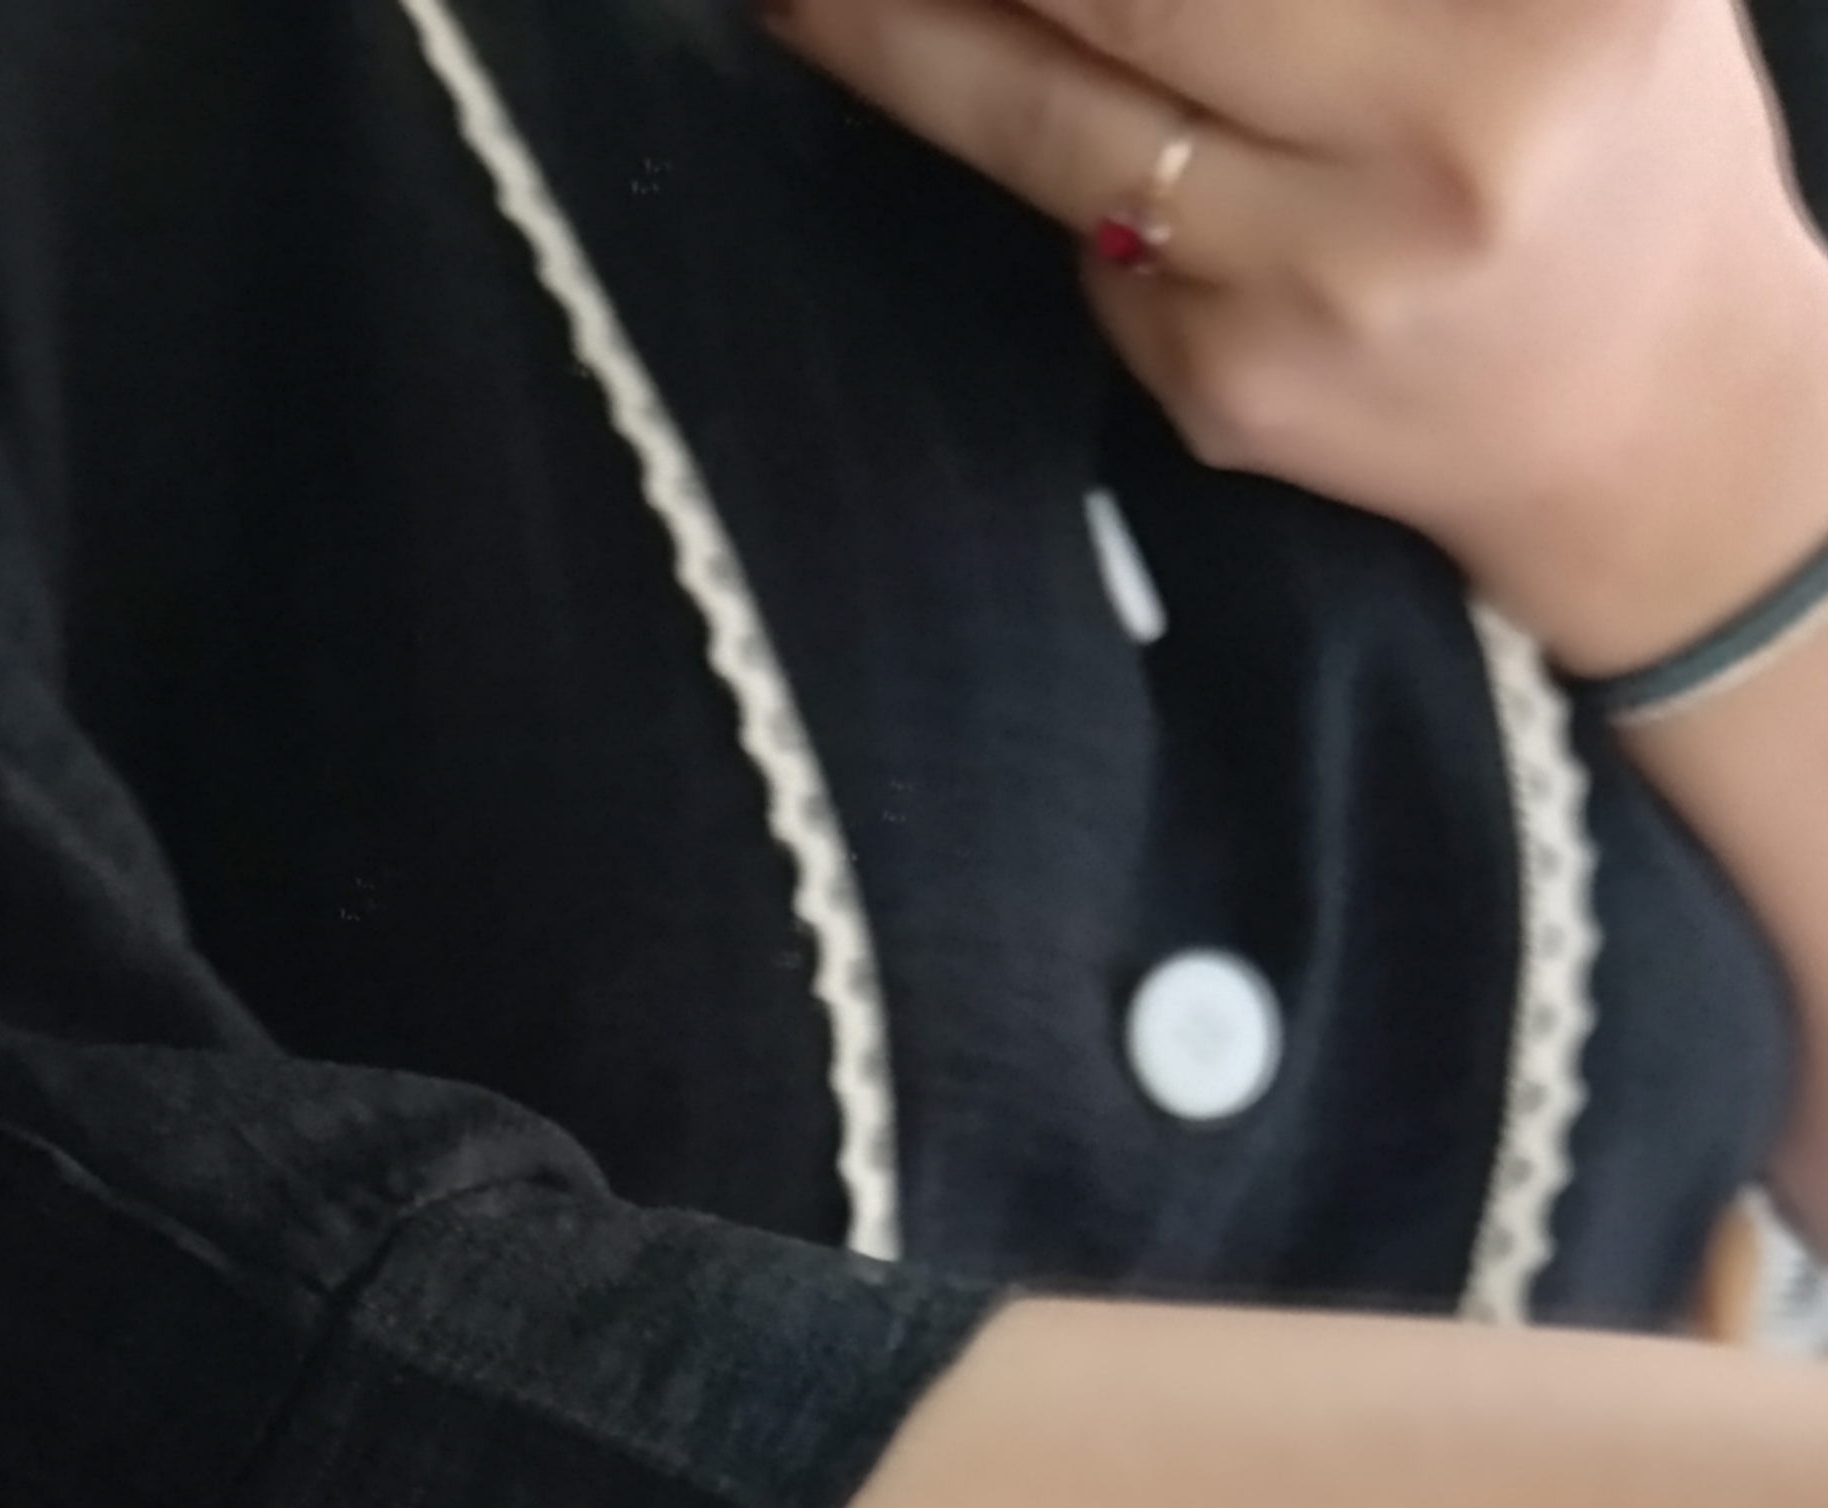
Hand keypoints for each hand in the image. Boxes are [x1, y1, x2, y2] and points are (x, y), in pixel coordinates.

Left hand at [762, 0, 1827, 673]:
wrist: (1648, 423)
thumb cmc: (1600, 133)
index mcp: (1559, 9)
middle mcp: (1440, 144)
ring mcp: (1313, 287)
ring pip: (1048, 127)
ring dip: (903, 40)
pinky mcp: (1223, 389)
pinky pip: (1091, 243)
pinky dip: (1050, 167)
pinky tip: (1023, 113)